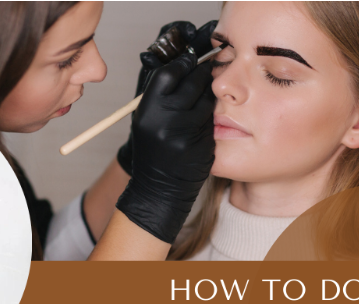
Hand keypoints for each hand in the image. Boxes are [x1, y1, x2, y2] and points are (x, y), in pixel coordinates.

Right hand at [116, 52, 215, 243]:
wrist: (159, 188)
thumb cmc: (153, 150)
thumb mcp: (146, 120)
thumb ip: (160, 94)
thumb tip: (181, 64)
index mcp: (147, 111)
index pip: (168, 74)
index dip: (181, 64)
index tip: (189, 60)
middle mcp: (165, 121)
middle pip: (191, 83)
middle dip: (200, 74)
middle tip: (204, 70)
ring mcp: (185, 134)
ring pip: (206, 101)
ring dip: (207, 95)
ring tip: (201, 99)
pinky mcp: (202, 144)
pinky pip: (212, 120)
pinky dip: (210, 117)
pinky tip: (203, 121)